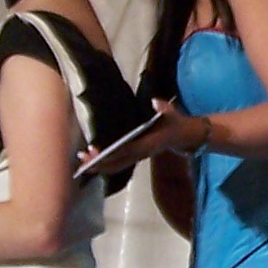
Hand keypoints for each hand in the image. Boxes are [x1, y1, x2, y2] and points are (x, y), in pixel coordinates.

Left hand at [77, 99, 192, 177]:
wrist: (185, 138)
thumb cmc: (177, 124)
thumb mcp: (174, 115)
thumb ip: (165, 108)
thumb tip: (155, 101)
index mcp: (148, 145)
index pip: (127, 151)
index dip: (112, 154)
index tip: (97, 153)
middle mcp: (141, 154)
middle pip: (118, 163)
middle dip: (99, 163)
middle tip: (82, 159)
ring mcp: (137, 157)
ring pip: (116, 166)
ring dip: (99, 165)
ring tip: (82, 161)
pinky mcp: (135, 156)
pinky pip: (118, 163)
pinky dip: (105, 163)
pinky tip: (92, 158)